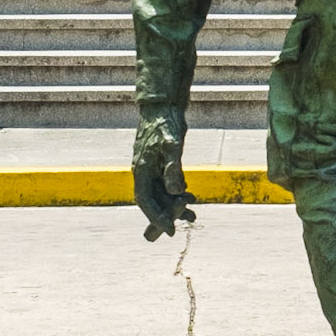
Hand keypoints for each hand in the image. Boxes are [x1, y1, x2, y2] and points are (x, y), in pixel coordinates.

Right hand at [133, 107, 196, 240]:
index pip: (146, 201)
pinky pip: (167, 184)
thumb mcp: (172, 144)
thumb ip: (173, 168)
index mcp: (141, 169)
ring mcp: (151, 167)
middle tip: (186, 223)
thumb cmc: (165, 122)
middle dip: (168, 214)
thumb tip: (176, 192)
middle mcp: (144, 171)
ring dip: (175, 205)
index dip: (156, 219)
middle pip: (154, 201)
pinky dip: (177, 193)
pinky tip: (190, 198)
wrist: (163, 104)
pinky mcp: (159, 162)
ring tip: (193, 215)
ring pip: (162, 194)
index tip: (170, 232)